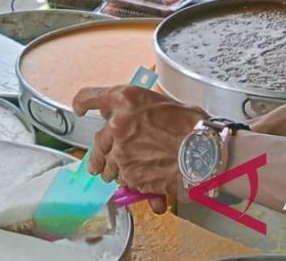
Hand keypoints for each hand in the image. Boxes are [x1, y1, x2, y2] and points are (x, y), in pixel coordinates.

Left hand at [73, 85, 206, 208]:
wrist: (206, 151)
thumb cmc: (191, 125)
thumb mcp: (162, 103)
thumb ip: (138, 110)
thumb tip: (128, 115)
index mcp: (124, 101)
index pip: (90, 97)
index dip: (82, 102)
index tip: (80, 107)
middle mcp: (117, 127)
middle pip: (97, 145)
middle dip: (99, 156)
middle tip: (100, 163)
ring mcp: (122, 154)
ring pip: (111, 169)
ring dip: (118, 172)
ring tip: (130, 174)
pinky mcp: (132, 177)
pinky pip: (128, 184)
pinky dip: (138, 188)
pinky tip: (151, 189)